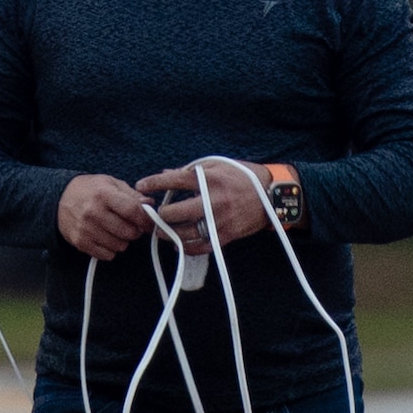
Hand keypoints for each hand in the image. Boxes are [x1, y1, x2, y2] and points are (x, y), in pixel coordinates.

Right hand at [56, 174, 148, 258]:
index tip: (149, 222)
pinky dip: (111, 249)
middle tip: (132, 226)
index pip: (132, 210)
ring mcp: (86, 229)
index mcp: (103, 194)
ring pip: (120, 246)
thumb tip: (150, 204)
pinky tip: (106, 237)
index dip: (145, 219)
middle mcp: (93, 212)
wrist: (59, 199)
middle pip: (128, 232)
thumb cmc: (89, 190)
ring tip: (116, 230)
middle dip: (136, 231)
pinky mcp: (80, 242)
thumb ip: (132, 194)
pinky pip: (107, 255)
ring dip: (123, 240)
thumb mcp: (111, 183)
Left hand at [137, 159, 275, 248]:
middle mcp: (212, 200)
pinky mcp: (225, 236)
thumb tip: (164, 174)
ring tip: (160, 231)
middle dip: (160, 215)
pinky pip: (200, 247)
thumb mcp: (217, 165)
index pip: (174, 181)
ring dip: (168, 234)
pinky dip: (186, 247)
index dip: (153, 183)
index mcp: (209, 179)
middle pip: (175, 212)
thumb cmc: (243, 176)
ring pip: (184, 233)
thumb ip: (190, 170)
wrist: (272, 196)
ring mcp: (219, 221)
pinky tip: (177, 243)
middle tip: (152, 214)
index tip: (140, 186)